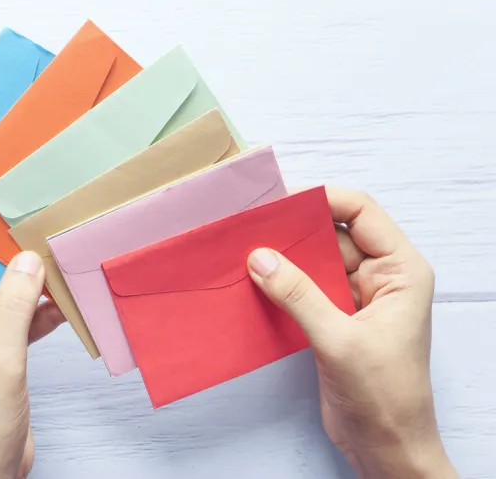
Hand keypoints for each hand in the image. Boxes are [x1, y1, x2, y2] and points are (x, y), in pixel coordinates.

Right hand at [247, 188, 458, 478]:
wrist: (385, 446)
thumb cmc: (385, 396)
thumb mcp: (340, 341)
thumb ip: (299, 295)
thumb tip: (261, 257)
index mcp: (401, 271)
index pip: (362, 213)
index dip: (323, 201)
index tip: (282, 203)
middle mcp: (380, 277)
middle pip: (333, 234)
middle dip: (295, 230)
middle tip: (254, 227)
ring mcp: (356, 298)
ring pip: (315, 261)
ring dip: (285, 258)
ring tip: (246, 251)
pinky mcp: (334, 319)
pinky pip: (305, 287)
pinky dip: (281, 283)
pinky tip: (255, 282)